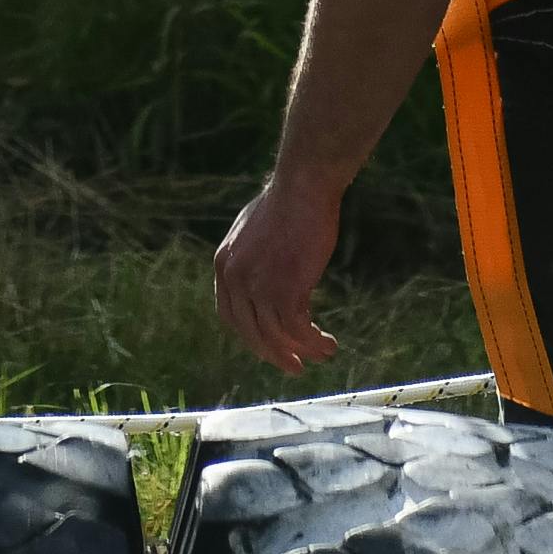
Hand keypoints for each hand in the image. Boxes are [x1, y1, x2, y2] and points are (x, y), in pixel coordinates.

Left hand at [213, 170, 341, 374]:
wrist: (303, 186)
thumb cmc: (289, 202)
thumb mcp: (255, 230)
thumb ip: (252, 256)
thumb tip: (263, 273)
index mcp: (224, 264)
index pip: (230, 315)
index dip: (250, 335)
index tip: (270, 345)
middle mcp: (234, 278)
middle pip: (250, 332)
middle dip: (274, 353)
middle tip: (295, 366)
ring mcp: (257, 286)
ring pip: (275, 336)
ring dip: (300, 351)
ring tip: (323, 354)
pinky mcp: (285, 290)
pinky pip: (298, 329)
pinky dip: (313, 341)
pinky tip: (329, 343)